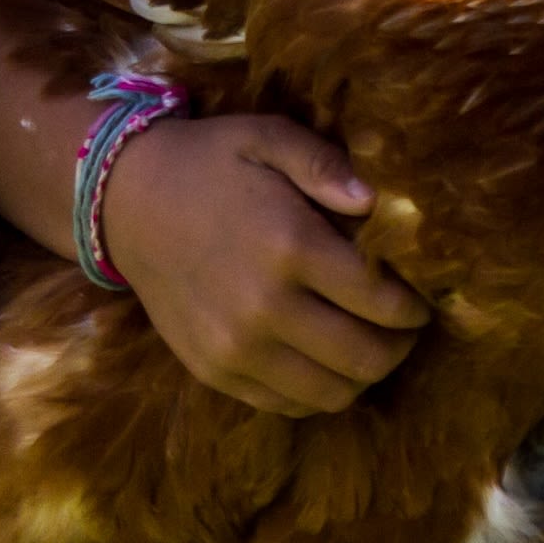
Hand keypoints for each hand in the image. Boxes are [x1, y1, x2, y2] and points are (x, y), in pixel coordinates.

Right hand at [95, 115, 431, 417]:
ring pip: (334, 394)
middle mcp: (265, 307)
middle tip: (400, 328)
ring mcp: (236, 348)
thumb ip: (326, 164)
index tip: (419, 299)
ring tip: (363, 344)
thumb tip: (378, 203)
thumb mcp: (266, 137)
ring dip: (361, 375)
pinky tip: (318, 358)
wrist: (124, 202)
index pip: (384, 302)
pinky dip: (317, 391)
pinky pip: (288, 405)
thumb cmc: (208, 162)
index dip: (415, 307)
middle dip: (398, 346)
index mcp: (290, 246)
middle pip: (366, 358)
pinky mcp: (214, 370)